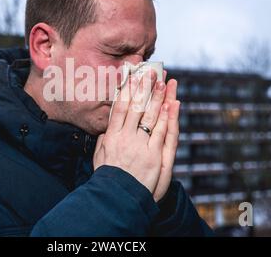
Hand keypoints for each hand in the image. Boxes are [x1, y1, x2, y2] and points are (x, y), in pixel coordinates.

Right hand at [93, 69, 178, 200]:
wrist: (117, 198)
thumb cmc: (107, 178)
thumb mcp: (99, 158)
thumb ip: (102, 141)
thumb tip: (106, 129)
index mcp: (112, 136)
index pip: (120, 108)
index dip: (127, 90)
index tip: (132, 76)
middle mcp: (126, 137)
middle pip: (137, 107)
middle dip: (144, 88)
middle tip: (151, 72)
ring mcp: (141, 145)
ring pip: (151, 116)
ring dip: (158, 97)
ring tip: (164, 82)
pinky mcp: (155, 154)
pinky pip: (162, 132)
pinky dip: (167, 117)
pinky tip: (171, 104)